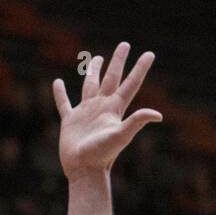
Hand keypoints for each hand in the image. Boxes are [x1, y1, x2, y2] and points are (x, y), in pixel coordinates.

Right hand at [53, 42, 162, 180]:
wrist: (84, 170)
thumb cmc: (103, 155)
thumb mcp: (121, 136)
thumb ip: (136, 123)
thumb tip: (158, 115)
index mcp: (115, 108)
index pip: (130, 83)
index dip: (140, 68)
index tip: (150, 53)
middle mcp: (102, 107)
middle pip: (112, 78)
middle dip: (118, 62)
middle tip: (124, 44)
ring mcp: (86, 113)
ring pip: (90, 86)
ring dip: (93, 71)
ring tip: (96, 58)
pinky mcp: (71, 121)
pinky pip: (64, 103)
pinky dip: (60, 93)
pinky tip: (57, 82)